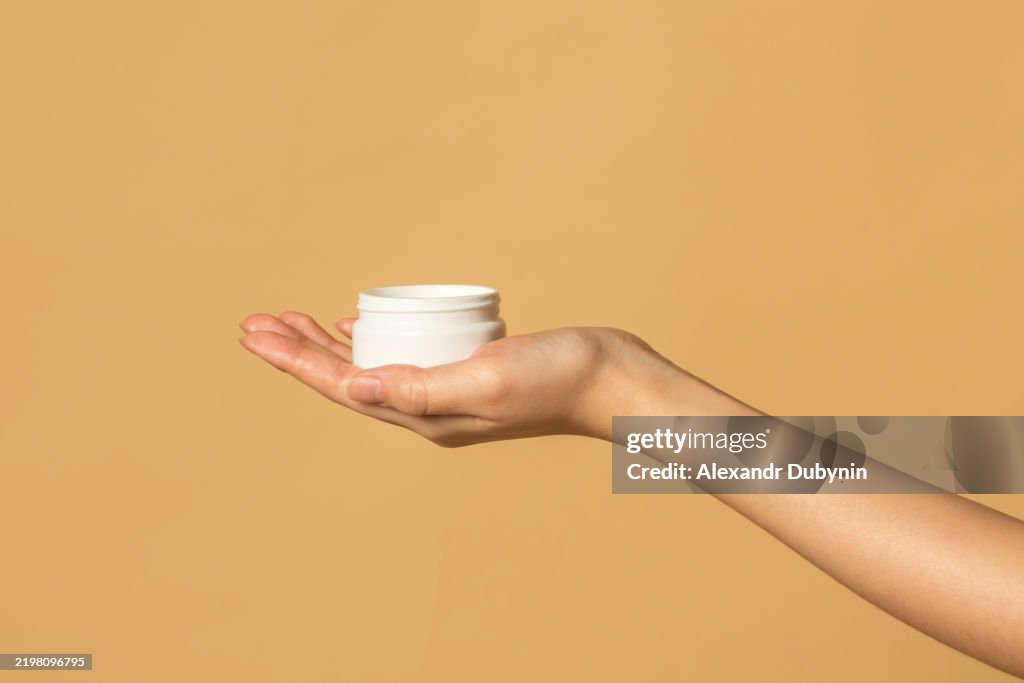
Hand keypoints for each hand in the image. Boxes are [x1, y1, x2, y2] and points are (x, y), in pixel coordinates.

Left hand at [239, 311, 691, 444]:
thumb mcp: (487, 378)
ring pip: (370, 365)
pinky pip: (403, 356)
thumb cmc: (558, 377)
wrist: (612, 379)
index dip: (294, 361)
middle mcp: (428, 408)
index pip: (342, 386)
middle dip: (298, 352)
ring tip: (293, 321)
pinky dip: (373, 339)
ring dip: (328, 346)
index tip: (254, 334)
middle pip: (346, 378)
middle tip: (256, 323)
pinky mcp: (466, 369)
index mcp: (425, 414)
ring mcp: (447, 390)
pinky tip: (357, 325)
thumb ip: (421, 388)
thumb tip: (352, 387)